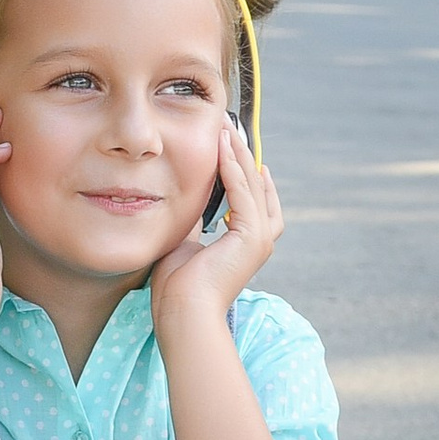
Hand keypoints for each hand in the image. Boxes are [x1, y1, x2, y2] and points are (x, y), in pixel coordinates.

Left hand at [150, 119, 283, 336]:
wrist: (183, 313)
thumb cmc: (178, 288)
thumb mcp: (185, 242)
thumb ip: (193, 220)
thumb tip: (186, 198)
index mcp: (246, 243)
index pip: (253, 199)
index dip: (244, 170)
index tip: (230, 146)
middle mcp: (260, 239)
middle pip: (258, 186)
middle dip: (242, 154)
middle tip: (228, 126)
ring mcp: (260, 239)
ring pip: (253, 185)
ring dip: (238, 154)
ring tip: (224, 128)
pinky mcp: (251, 238)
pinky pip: (244, 193)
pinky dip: (233, 169)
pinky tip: (221, 149)